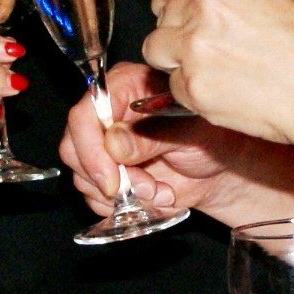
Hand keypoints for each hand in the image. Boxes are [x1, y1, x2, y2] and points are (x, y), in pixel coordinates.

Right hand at [57, 63, 250, 219]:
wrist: (220, 166)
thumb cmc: (211, 137)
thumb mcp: (189, 132)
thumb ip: (152, 136)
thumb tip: (114, 143)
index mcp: (124, 87)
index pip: (84, 114)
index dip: (91, 150)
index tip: (112, 180)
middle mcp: (107, 114)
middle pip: (73, 148)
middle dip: (108, 178)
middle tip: (145, 187)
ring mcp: (103, 146)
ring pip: (82, 176)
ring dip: (121, 195)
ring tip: (158, 190)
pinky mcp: (107, 173)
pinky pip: (94, 197)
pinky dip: (123, 206)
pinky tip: (152, 197)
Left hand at [140, 0, 293, 146]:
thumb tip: (199, 0)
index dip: (169, 0)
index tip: (173, 11)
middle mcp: (205, 3)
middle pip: (162, 18)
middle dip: (178, 35)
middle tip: (208, 52)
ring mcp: (194, 44)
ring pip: (157, 51)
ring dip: (177, 62)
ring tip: (213, 72)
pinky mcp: (192, 82)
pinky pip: (174, 86)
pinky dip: (193, 93)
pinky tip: (225, 92)